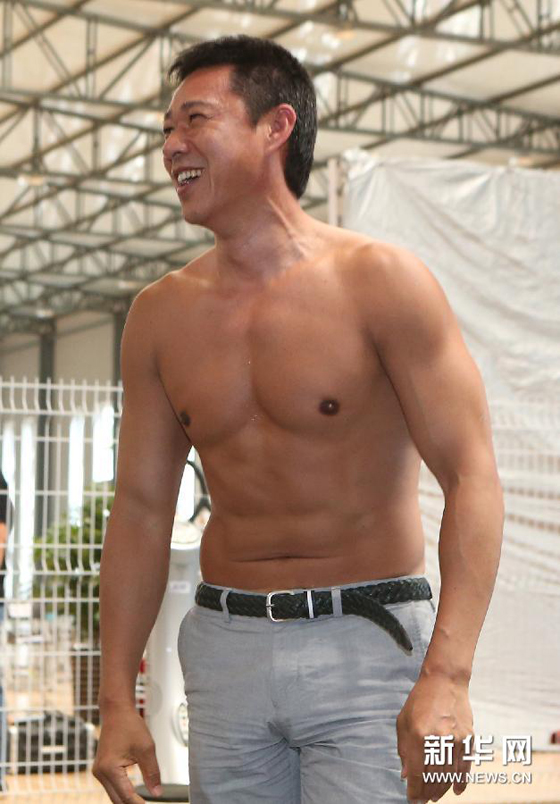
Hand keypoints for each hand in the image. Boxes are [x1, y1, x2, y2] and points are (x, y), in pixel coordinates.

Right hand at [92, 707, 161, 803]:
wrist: (117, 711)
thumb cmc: (130, 725)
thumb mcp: (146, 748)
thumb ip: (152, 773)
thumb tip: (157, 794)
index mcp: (109, 768)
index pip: (126, 796)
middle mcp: (100, 772)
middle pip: (117, 800)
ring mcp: (99, 771)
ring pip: (113, 796)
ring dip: (127, 801)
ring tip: (142, 803)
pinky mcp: (101, 769)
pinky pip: (112, 787)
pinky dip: (122, 793)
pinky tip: (134, 797)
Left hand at [397, 671, 473, 801]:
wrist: (444, 681)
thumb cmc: (420, 700)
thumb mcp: (404, 721)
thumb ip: (404, 750)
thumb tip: (406, 776)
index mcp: (419, 735)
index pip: (417, 773)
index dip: (415, 790)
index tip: (412, 799)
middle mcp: (438, 739)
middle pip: (434, 777)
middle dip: (427, 792)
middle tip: (424, 799)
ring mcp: (456, 740)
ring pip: (449, 775)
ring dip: (441, 789)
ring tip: (435, 796)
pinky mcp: (468, 738)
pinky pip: (466, 766)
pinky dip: (461, 781)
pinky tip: (456, 790)